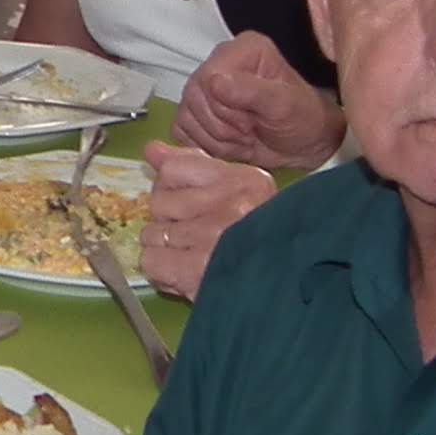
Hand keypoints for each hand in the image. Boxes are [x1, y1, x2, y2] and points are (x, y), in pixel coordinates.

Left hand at [138, 143, 274, 301]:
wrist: (285, 285)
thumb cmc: (260, 238)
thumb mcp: (239, 190)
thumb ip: (192, 164)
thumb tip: (150, 150)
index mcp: (241, 181)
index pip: (171, 168)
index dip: (170, 189)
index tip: (187, 205)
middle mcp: (227, 205)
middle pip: (158, 202)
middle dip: (169, 221)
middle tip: (194, 236)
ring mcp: (210, 238)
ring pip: (151, 234)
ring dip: (165, 249)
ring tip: (192, 256)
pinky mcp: (194, 271)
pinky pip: (150, 261)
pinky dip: (161, 271)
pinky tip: (183, 274)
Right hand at [175, 32, 343, 174]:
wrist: (303, 144)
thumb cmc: (302, 119)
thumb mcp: (285, 105)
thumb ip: (252, 91)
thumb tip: (214, 82)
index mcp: (242, 50)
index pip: (208, 77)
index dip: (225, 107)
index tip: (253, 120)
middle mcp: (218, 63)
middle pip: (193, 98)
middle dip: (223, 127)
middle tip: (250, 132)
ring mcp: (203, 88)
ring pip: (186, 117)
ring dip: (217, 140)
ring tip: (244, 139)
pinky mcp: (195, 112)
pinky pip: (180, 130)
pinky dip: (204, 145)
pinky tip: (229, 144)